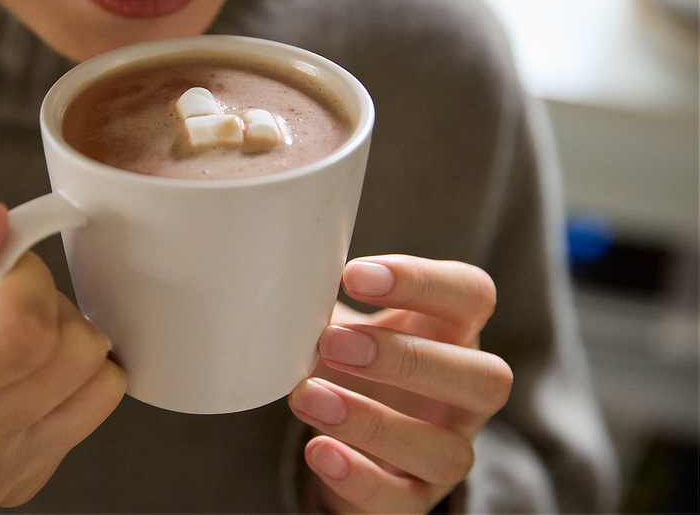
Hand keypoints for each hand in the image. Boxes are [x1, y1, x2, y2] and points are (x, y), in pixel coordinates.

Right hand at [0, 202, 125, 508]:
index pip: (22, 330)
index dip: (25, 275)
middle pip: (74, 353)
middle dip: (49, 300)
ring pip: (101, 378)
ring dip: (68, 336)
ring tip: (8, 331)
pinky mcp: (26, 481)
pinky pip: (98, 403)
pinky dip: (74, 372)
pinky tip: (20, 366)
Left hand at [288, 255, 512, 513]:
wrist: (348, 433)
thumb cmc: (354, 358)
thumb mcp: (344, 320)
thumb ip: (325, 297)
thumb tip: (282, 280)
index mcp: (455, 331)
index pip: (471, 295)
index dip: (421, 282)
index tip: (353, 274)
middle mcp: (467, 394)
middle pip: (484, 378)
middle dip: (406, 359)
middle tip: (331, 343)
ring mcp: (449, 449)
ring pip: (447, 452)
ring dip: (374, 423)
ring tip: (307, 396)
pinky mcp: (416, 497)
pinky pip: (402, 500)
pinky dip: (359, 478)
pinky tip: (318, 450)